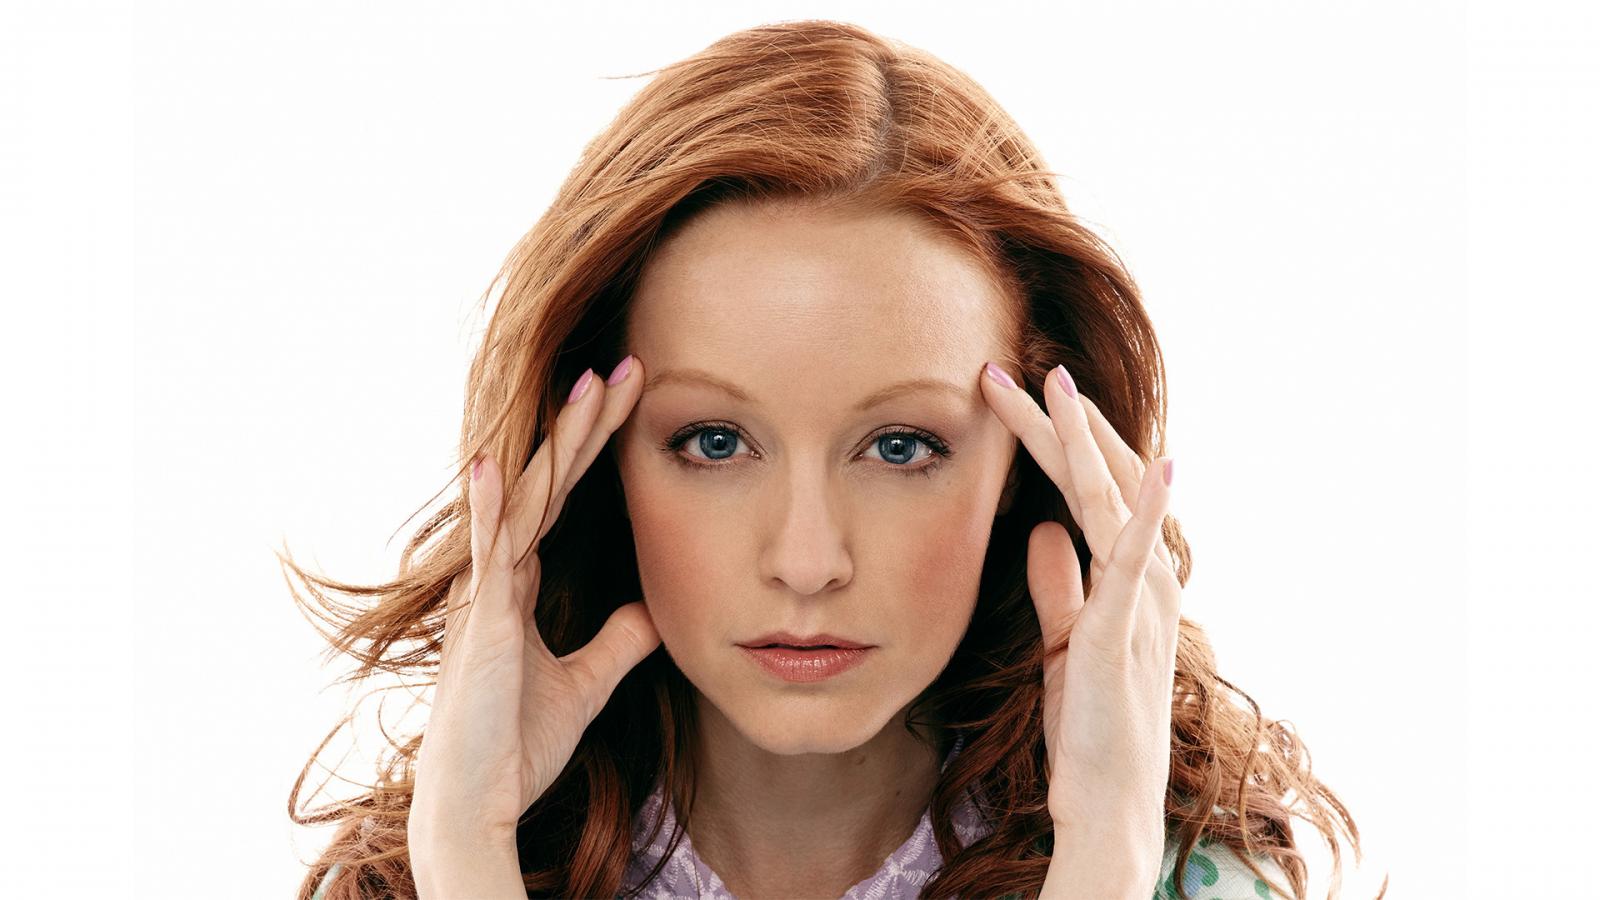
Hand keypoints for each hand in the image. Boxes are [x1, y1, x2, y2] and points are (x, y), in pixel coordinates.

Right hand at [409, 355, 660, 854]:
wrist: (478, 801)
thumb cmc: (516, 744)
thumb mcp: (586, 681)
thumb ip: (617, 640)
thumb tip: (653, 607)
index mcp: (517, 583)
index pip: (563, 496)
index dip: (593, 447)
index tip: (629, 399)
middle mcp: (498, 576)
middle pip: (548, 482)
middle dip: (585, 425)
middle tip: (623, 367)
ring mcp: (485, 594)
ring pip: (525, 501)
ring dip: (556, 445)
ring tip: (586, 388)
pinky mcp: (480, 622)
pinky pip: (487, 555)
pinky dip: (492, 509)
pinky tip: (501, 464)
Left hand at [980, 361, 1177, 876]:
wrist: (1106, 802)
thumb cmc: (1092, 727)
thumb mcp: (1068, 640)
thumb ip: (1062, 583)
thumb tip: (1044, 531)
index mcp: (1125, 578)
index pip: (1087, 492)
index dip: (1053, 442)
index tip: (1011, 395)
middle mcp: (1145, 580)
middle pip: (1100, 483)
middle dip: (1061, 423)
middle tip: (1018, 366)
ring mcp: (1140, 604)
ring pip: (1113, 504)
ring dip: (1089, 442)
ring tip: (1060, 386)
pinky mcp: (1125, 635)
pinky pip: (1138, 563)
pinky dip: (1146, 512)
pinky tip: (1154, 466)